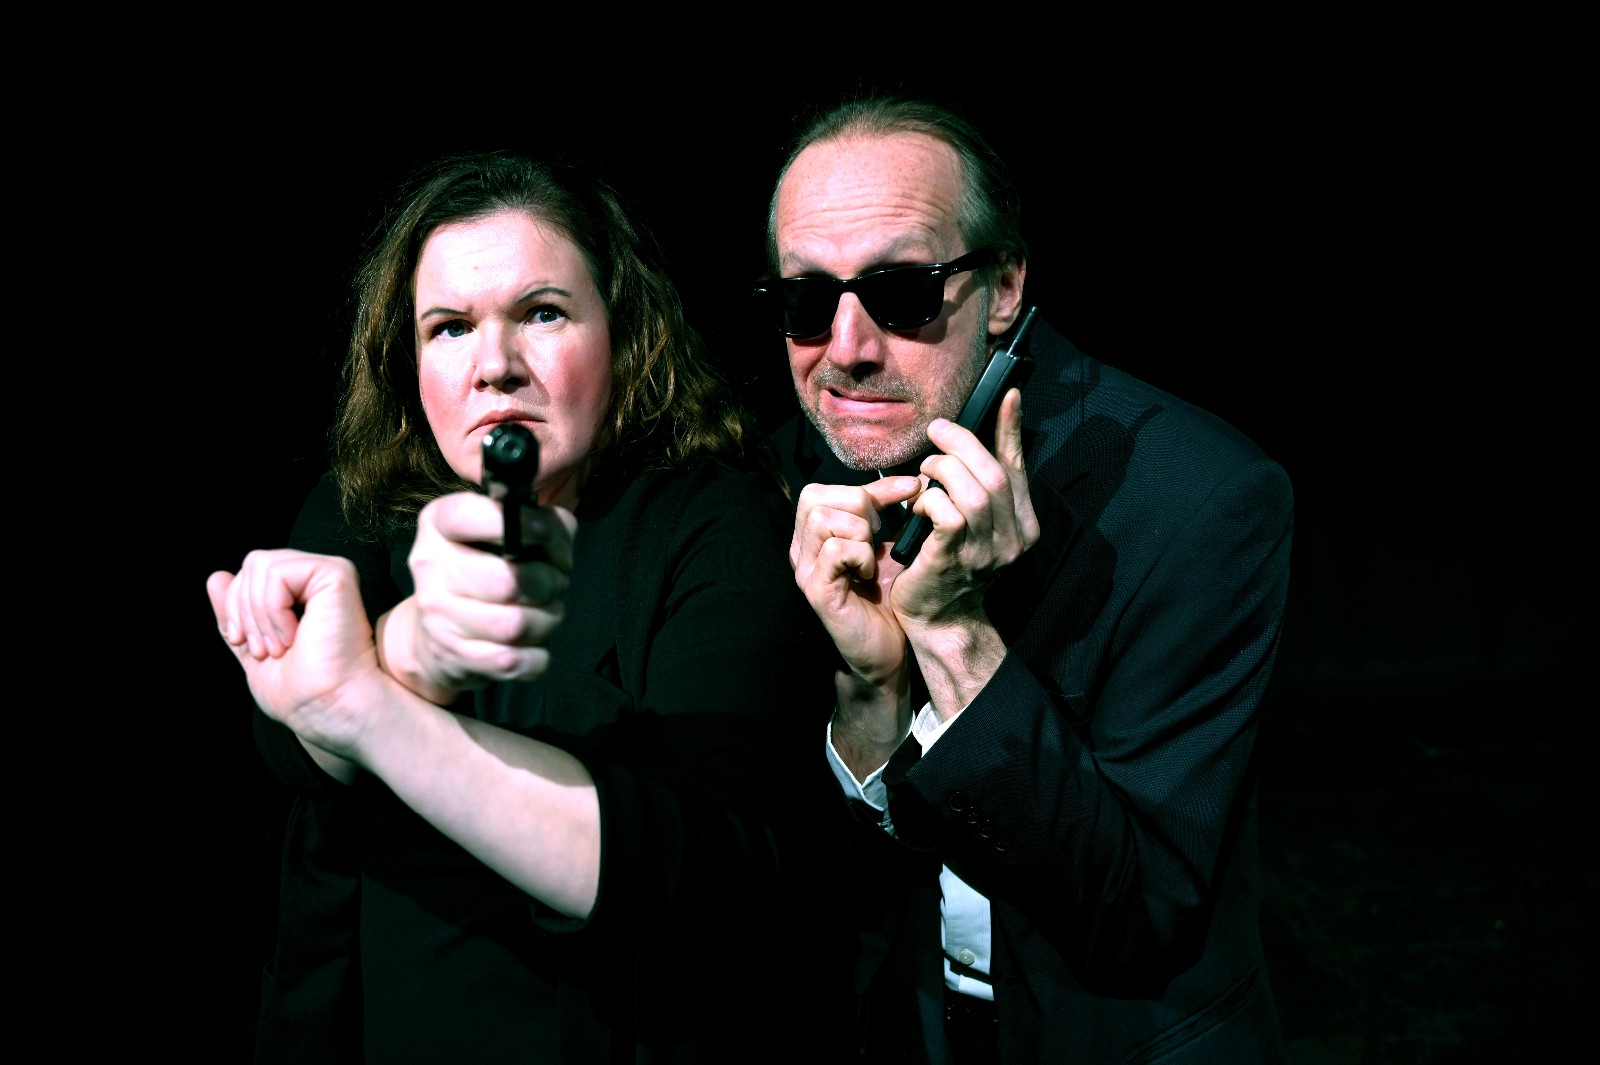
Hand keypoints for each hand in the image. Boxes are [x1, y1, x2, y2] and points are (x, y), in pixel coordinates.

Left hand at [207, 550, 384, 757]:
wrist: (328, 707)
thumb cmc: (301, 691)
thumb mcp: (251, 647)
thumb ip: (235, 613)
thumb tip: (215, 576)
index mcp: (302, 592)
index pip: (250, 573)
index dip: (236, 609)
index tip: (250, 648)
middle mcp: (318, 577)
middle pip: (252, 564)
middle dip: (244, 611)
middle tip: (267, 651)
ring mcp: (329, 572)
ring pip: (260, 565)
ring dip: (259, 615)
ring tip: (281, 646)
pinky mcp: (336, 574)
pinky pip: (276, 573)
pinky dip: (272, 610)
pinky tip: (294, 636)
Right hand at [383, 492, 575, 700]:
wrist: (440, 634)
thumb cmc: (486, 570)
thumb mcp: (511, 533)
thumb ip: (544, 521)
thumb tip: (557, 534)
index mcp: (438, 525)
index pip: (466, 516)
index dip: (516, 524)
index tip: (543, 533)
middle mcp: (430, 567)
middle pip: (508, 581)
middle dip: (549, 583)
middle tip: (555, 584)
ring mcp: (438, 616)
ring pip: (516, 625)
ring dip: (548, 619)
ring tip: (547, 612)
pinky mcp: (455, 657)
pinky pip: (517, 662)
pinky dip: (538, 655)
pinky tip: (534, 644)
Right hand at [790, 477, 921, 688]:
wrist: (891, 650)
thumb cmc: (887, 599)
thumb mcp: (888, 546)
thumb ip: (890, 512)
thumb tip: (912, 480)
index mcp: (812, 537)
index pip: (820, 489)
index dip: (868, 487)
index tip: (908, 490)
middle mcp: (801, 551)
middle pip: (813, 497)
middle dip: (858, 507)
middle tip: (878, 536)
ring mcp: (805, 571)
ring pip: (822, 518)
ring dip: (860, 533)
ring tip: (872, 558)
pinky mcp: (816, 591)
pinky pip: (835, 549)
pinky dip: (860, 555)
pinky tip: (869, 574)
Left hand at [892, 389, 1038, 631]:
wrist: (942, 621)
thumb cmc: (951, 567)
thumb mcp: (976, 526)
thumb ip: (980, 489)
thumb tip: (969, 445)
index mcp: (1024, 526)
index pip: (1019, 468)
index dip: (1011, 430)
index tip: (1010, 396)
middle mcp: (1013, 539)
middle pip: (994, 474)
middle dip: (963, 442)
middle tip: (937, 430)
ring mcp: (987, 552)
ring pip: (973, 490)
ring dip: (943, 470)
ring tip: (925, 470)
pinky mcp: (955, 558)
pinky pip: (947, 513)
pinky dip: (930, 498)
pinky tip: (919, 502)